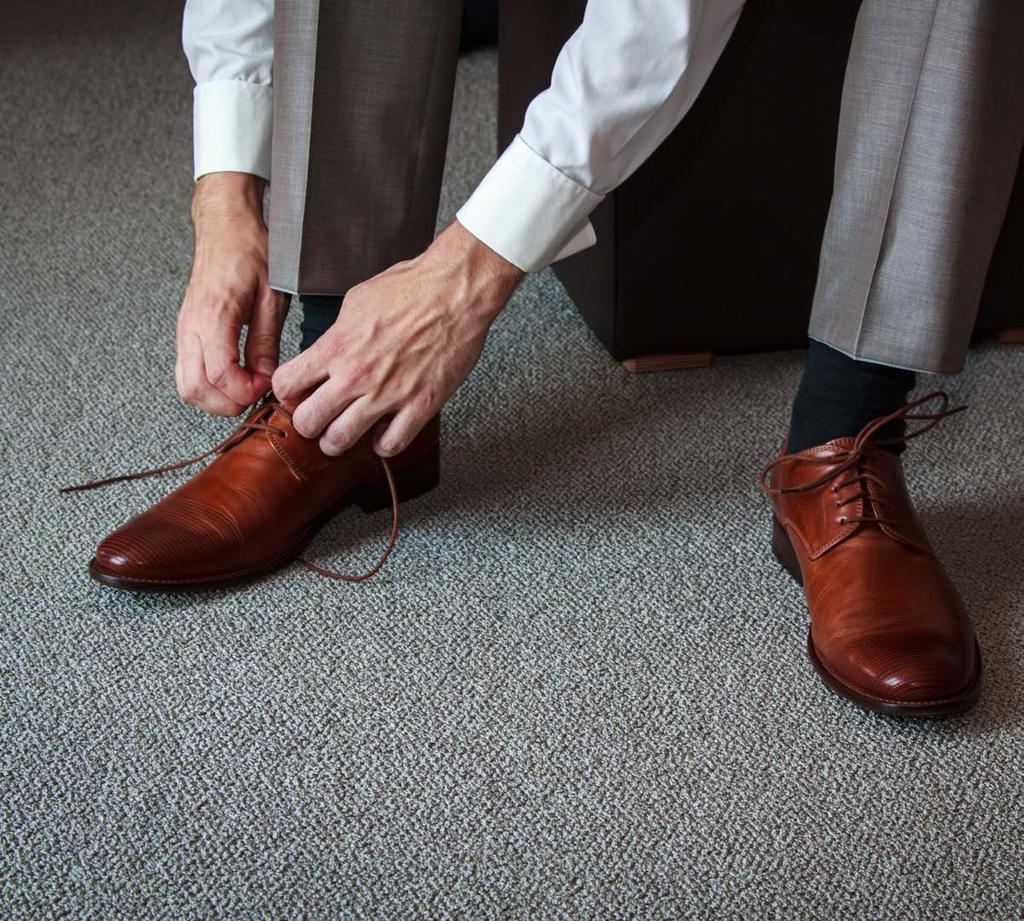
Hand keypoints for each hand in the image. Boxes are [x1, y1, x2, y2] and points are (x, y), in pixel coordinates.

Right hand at [175, 172, 287, 415]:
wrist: (226, 226)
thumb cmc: (251, 251)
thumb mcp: (272, 296)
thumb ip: (267, 341)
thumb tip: (266, 376)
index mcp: (214, 314)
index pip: (220, 374)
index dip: (245, 391)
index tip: (267, 385)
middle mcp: (191, 326)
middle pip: (195, 389)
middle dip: (229, 404)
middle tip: (256, 394)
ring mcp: (184, 330)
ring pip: (186, 385)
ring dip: (215, 400)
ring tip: (246, 389)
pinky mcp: (185, 331)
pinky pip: (186, 372)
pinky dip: (207, 386)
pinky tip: (232, 379)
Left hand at [273, 220, 523, 455]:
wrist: (455, 292)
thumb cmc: (411, 288)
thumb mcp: (357, 301)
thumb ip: (338, 333)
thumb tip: (330, 348)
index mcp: (336, 346)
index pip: (285, 384)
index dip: (286, 392)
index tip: (296, 393)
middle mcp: (356, 375)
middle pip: (307, 422)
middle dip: (308, 423)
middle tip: (317, 419)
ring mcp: (388, 394)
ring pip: (341, 441)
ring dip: (338, 441)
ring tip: (344, 433)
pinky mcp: (420, 405)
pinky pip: (391, 444)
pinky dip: (383, 445)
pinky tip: (384, 434)